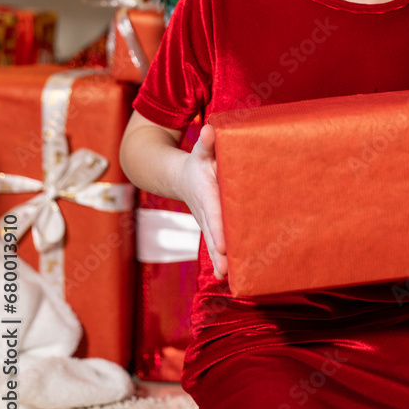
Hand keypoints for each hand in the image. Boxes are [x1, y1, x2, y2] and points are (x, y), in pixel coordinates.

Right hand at [177, 122, 227, 279]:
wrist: (181, 178)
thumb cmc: (199, 162)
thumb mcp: (201, 150)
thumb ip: (207, 143)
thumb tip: (210, 130)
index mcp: (205, 192)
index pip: (213, 212)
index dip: (217, 228)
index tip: (222, 244)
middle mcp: (205, 211)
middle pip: (212, 233)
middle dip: (218, 251)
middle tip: (226, 268)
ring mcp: (207, 221)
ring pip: (213, 243)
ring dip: (219, 260)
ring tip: (227, 277)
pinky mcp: (212, 228)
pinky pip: (216, 245)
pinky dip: (220, 261)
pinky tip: (227, 277)